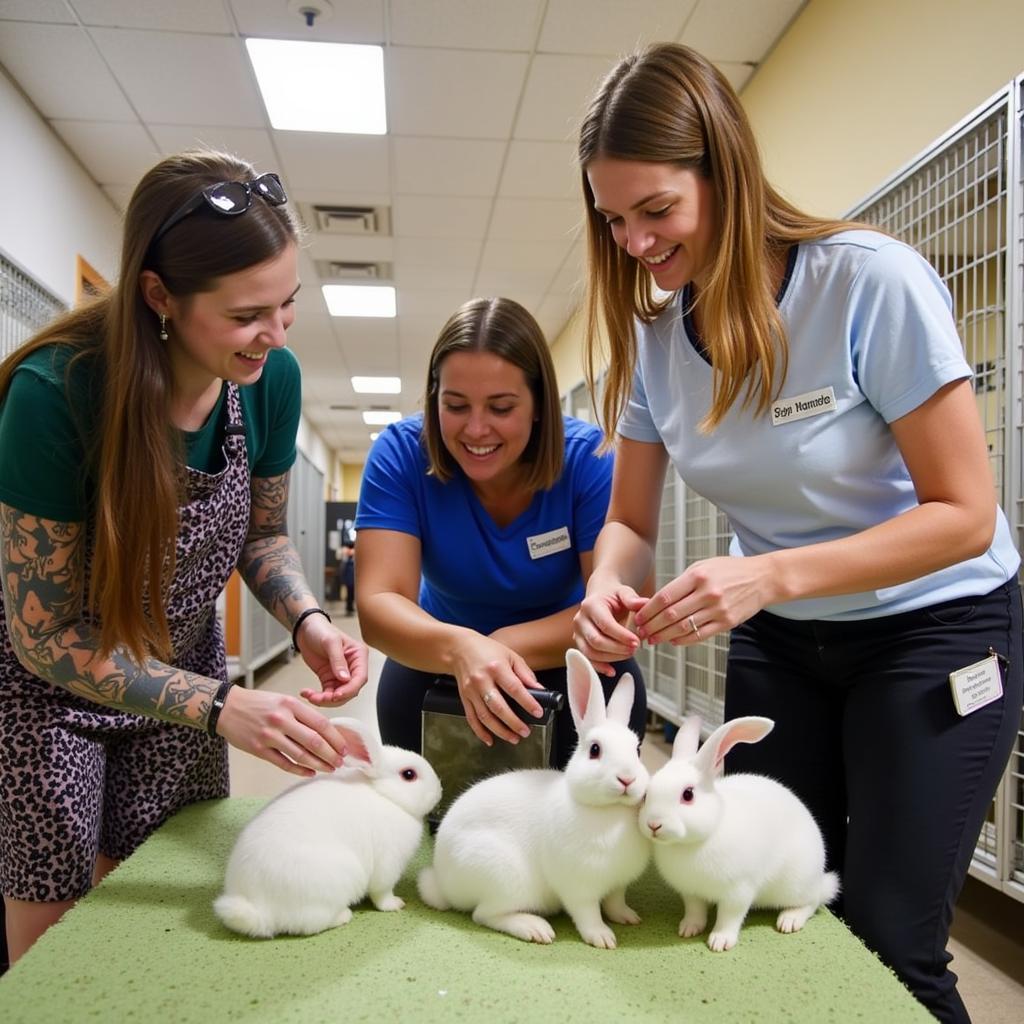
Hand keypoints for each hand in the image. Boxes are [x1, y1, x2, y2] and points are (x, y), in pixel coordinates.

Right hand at [215, 686, 347, 776]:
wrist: (227, 708)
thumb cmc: (258, 703)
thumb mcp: (283, 700)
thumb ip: (302, 714)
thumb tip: (325, 732)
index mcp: (290, 704)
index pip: (321, 723)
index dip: (336, 738)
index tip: (344, 748)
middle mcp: (281, 719)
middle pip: (314, 741)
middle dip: (331, 754)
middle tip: (340, 762)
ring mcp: (269, 736)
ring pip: (300, 755)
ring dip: (318, 764)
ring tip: (329, 769)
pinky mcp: (259, 750)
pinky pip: (283, 763)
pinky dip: (299, 770)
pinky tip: (309, 773)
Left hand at [294, 615, 369, 706]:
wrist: (305, 630)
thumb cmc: (320, 630)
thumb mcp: (330, 642)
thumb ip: (338, 660)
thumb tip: (345, 679)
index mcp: (359, 656)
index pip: (360, 678)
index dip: (350, 689)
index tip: (337, 695)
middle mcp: (352, 667)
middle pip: (350, 690)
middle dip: (335, 698)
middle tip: (320, 699)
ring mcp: (341, 675)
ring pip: (338, 695)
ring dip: (325, 700)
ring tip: (311, 696)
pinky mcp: (329, 679)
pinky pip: (327, 693)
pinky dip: (318, 697)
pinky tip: (307, 694)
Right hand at [451, 635, 543, 746]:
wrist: (459, 648)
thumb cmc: (487, 650)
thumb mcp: (510, 656)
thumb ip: (525, 673)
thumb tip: (539, 689)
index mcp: (496, 668)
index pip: (514, 688)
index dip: (527, 702)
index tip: (537, 712)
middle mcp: (482, 680)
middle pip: (498, 707)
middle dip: (513, 722)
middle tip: (525, 731)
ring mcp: (471, 691)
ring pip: (485, 716)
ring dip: (500, 731)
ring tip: (513, 738)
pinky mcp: (464, 698)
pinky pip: (471, 718)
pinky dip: (480, 732)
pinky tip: (490, 739)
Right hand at [573, 584, 643, 673]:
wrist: (600, 597)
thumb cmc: (614, 596)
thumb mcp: (624, 592)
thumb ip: (633, 598)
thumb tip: (644, 603)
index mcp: (590, 605)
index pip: (605, 624)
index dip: (621, 636)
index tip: (637, 642)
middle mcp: (580, 619)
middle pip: (596, 640)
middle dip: (617, 649)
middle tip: (634, 649)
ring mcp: (577, 633)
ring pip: (590, 652)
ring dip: (611, 658)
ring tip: (628, 655)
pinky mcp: (579, 643)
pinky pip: (587, 659)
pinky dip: (599, 667)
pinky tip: (612, 671)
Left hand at [634, 556, 769, 645]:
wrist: (762, 578)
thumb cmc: (729, 570)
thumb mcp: (703, 567)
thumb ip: (682, 583)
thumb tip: (658, 601)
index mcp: (698, 576)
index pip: (665, 597)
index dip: (648, 610)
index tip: (638, 617)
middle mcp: (707, 593)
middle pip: (671, 614)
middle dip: (652, 625)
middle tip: (640, 632)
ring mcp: (718, 609)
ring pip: (683, 627)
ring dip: (664, 636)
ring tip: (653, 639)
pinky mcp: (727, 622)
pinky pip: (700, 635)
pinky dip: (683, 640)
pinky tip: (673, 641)